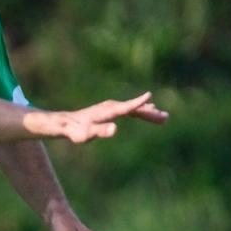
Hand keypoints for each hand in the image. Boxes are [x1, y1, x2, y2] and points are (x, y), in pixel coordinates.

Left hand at [52, 92, 168, 142]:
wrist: (66, 123)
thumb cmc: (75, 131)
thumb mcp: (86, 135)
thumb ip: (99, 131)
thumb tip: (115, 129)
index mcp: (108, 111)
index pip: (126, 107)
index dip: (138, 102)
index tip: (149, 96)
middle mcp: (111, 106)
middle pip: (134, 108)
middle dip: (150, 113)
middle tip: (165, 118)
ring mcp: (111, 107)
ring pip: (133, 109)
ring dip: (148, 112)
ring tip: (163, 117)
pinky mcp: (110, 110)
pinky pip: (129, 110)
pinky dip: (140, 111)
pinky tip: (148, 111)